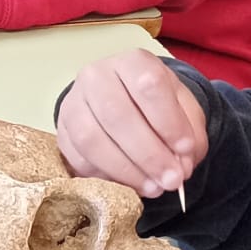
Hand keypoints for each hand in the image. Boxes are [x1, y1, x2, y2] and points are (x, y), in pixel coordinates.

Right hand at [56, 50, 207, 198]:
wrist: (122, 102)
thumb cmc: (155, 105)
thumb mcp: (182, 108)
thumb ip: (189, 134)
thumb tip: (182, 165)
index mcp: (132, 62)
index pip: (148, 85)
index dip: (168, 121)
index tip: (186, 150)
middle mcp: (96, 76)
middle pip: (117, 115)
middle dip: (148, 154)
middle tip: (171, 180)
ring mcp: (73, 103)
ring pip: (92, 139)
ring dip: (126, 169)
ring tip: (153, 187)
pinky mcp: (62, 131)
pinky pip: (79, 158)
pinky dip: (107, 176)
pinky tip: (130, 184)